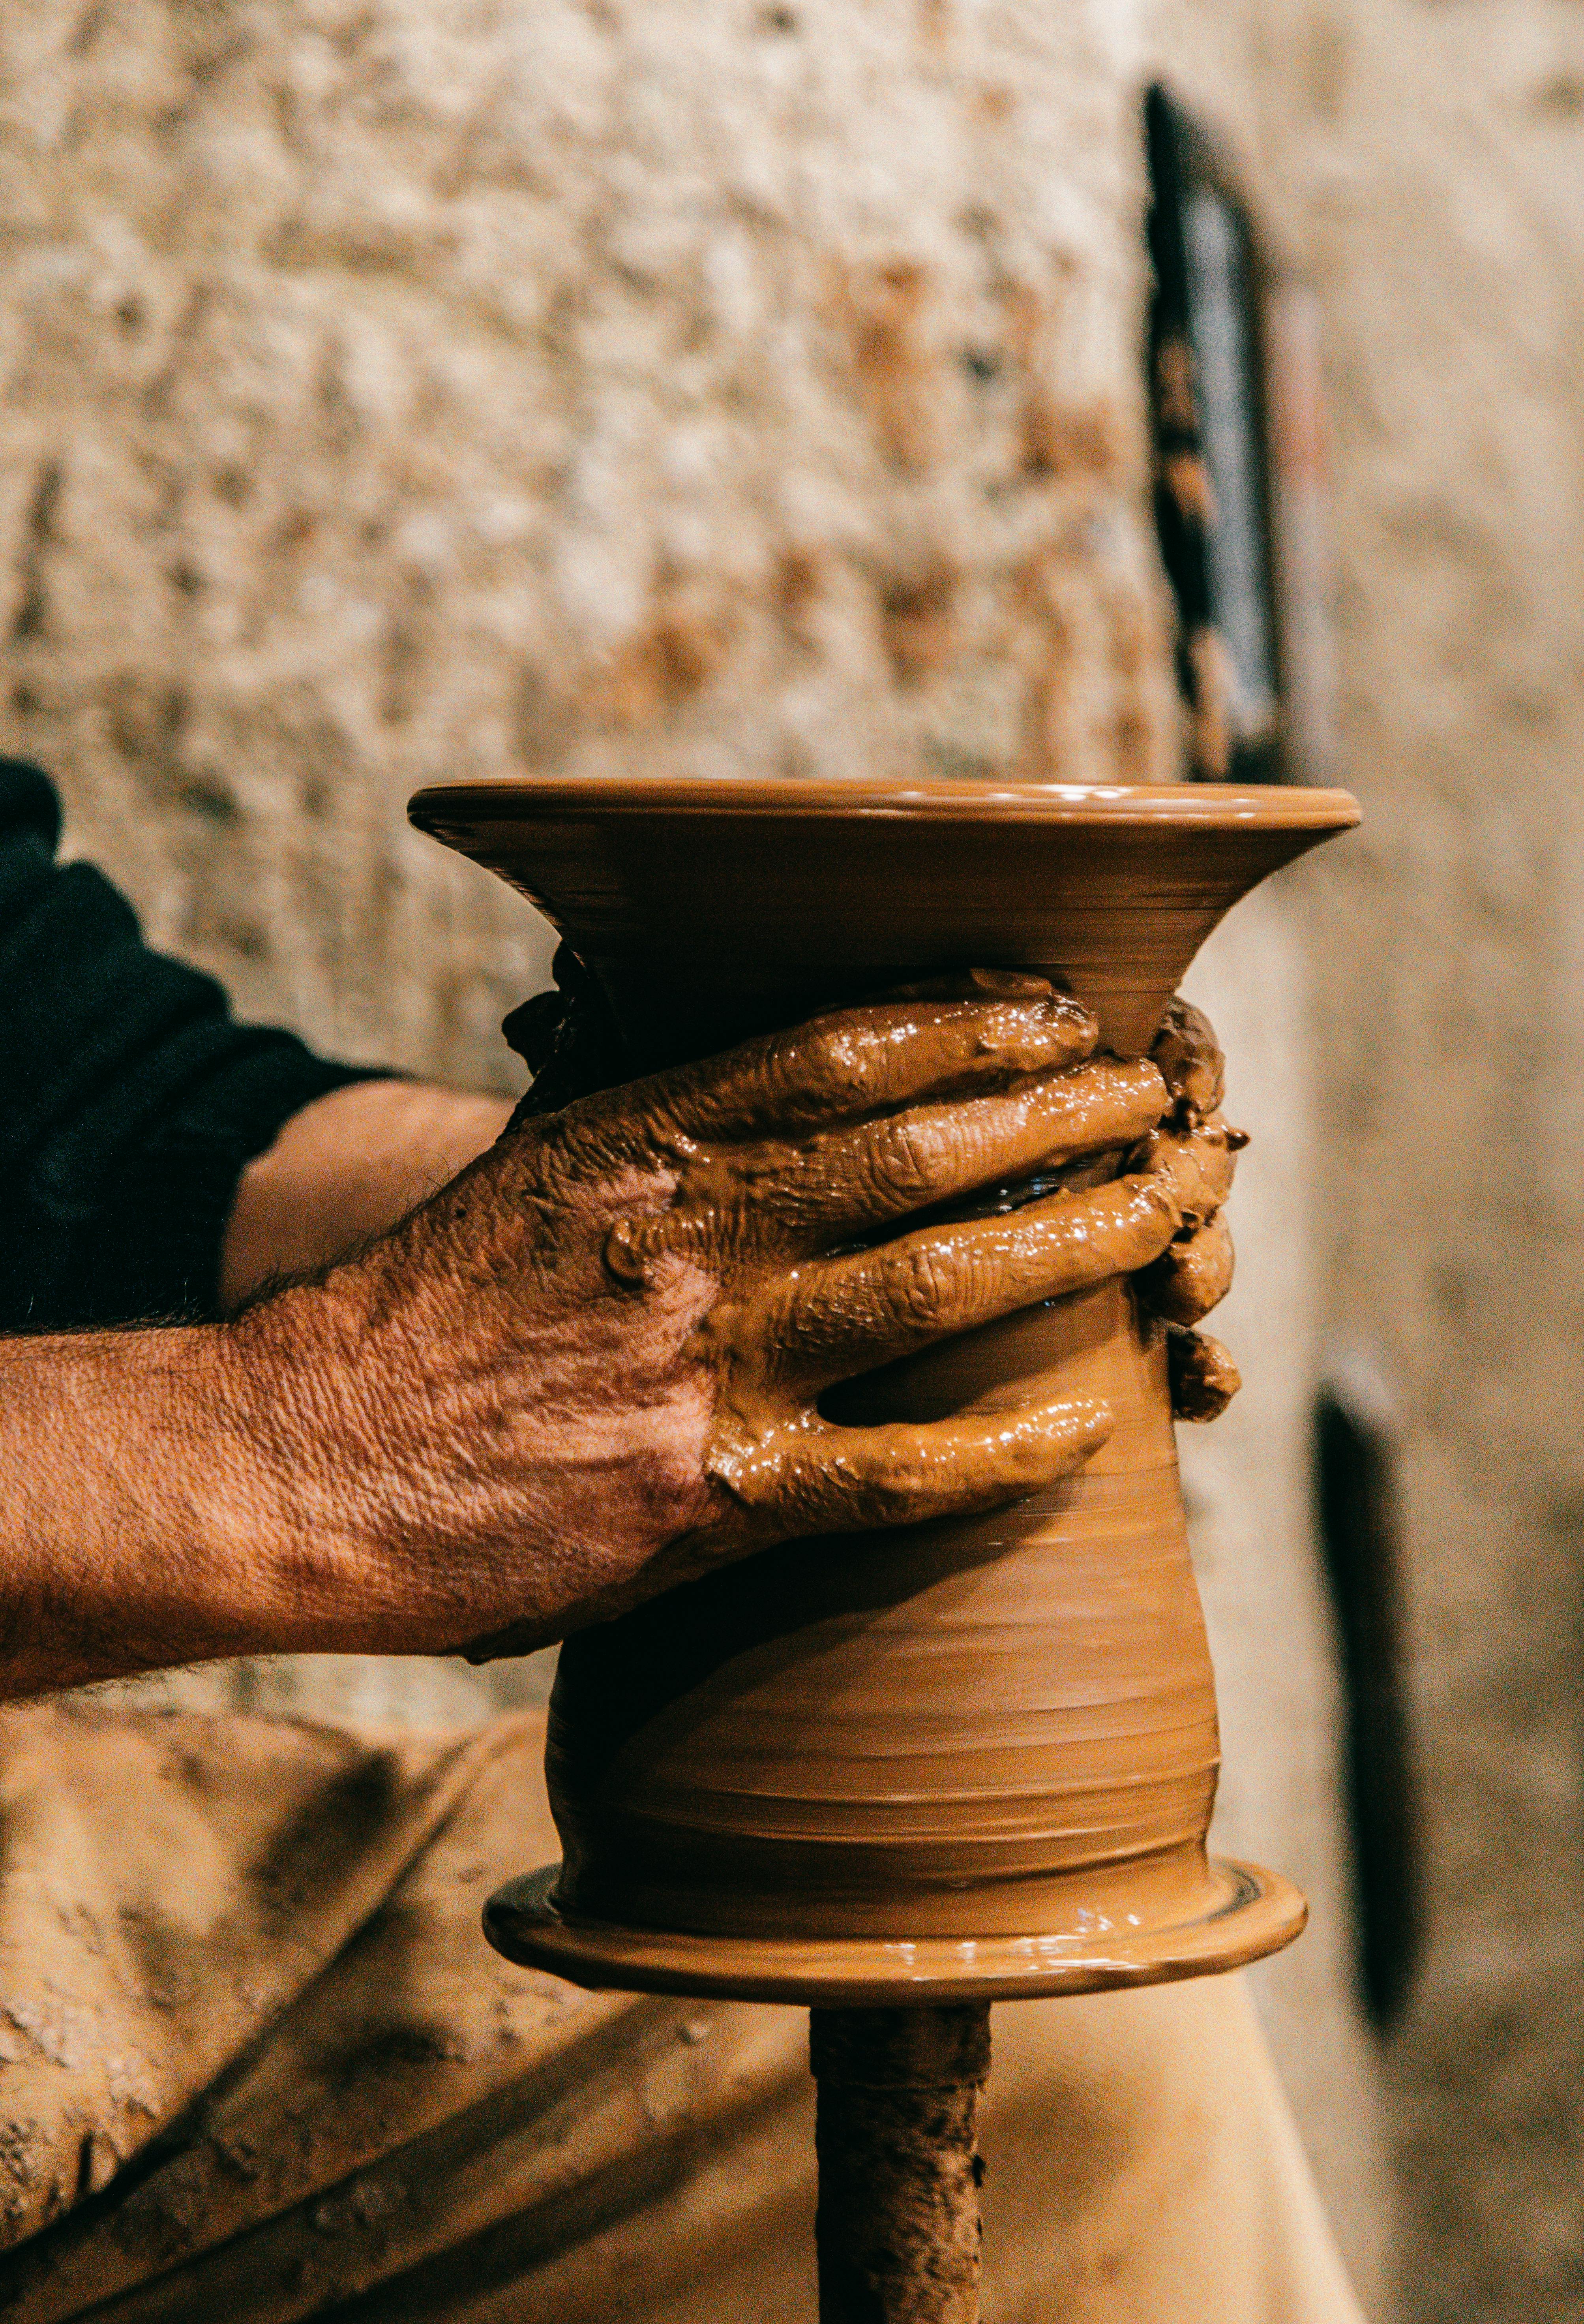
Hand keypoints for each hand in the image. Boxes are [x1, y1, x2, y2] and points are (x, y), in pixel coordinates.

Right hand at [233, 981, 1237, 1661]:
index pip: (837, 1050)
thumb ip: (641, 1116)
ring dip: (1076, 1244)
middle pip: (922, 1151)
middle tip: (1158, 1102)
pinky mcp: (709, 1501)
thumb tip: (739, 1060)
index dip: (969, 1021)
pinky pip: (898, 1474)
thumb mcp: (524, 1172)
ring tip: (1170, 1213)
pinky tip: (1089, 1426)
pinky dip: (1004, 1451)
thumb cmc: (420, 1316)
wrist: (305, 1463)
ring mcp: (706, 1366)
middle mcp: (689, 1235)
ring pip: (941, 1284)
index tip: (1058, 1009)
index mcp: (640, 1141)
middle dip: (1062, 1118)